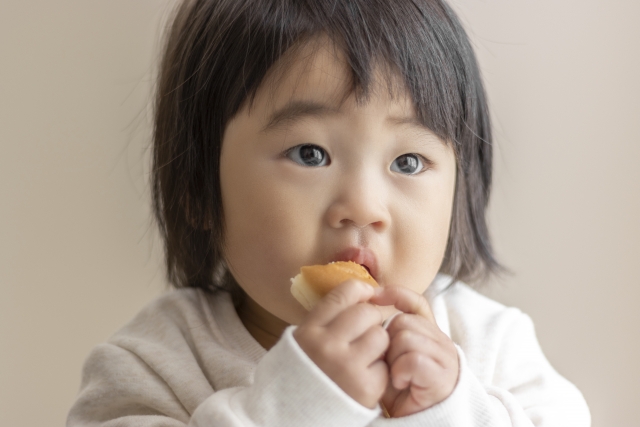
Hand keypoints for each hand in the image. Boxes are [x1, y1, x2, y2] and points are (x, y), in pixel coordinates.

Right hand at [293, 280, 388, 408]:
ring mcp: (346, 366)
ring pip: (380, 336)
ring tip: (365, 355)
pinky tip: (365, 377)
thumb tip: (360, 292)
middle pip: (366, 312)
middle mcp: (326, 345)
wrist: (293, 416)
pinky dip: (379, 371)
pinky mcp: (365, 388)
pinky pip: (384, 365)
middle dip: (371, 319)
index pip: (342, 295)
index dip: (361, 290)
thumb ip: (325, 319)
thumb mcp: (303, 341)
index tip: (367, 293)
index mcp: (309, 331)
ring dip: (378, 344)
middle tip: (365, 332)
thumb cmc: (303, 374)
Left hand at [370, 286, 458, 416]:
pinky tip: (401, 383)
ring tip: (396, 375)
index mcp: (429, 333)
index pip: (417, 302)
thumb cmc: (399, 390)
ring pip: (407, 338)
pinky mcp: (443, 376)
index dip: (397, 294)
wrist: (418, 422)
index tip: (375, 296)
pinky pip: (413, 359)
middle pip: (404, 322)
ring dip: (394, 359)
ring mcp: (445, 358)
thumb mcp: (389, 357)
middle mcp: (441, 341)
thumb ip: (385, 335)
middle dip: (389, 341)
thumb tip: (366, 307)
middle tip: (389, 364)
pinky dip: (402, 372)